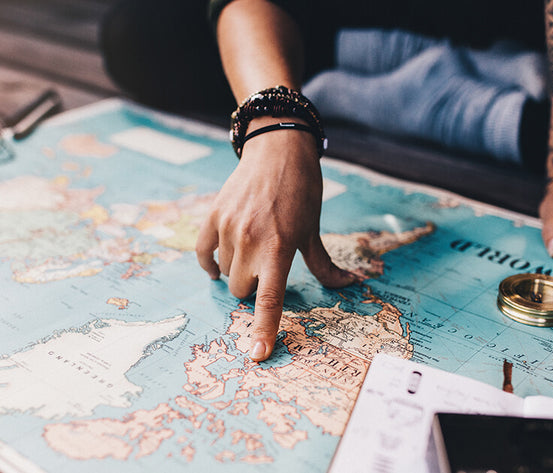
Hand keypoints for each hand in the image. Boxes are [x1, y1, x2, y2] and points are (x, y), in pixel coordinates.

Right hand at [196, 122, 354, 361]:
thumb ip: (324, 265)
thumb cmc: (302, 191)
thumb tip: (348, 285)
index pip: (269, 300)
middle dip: (253, 288)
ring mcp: (229, 229)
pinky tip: (219, 262)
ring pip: (224, 274)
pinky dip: (211, 263)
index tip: (258, 354)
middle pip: (242, 291)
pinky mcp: (213, 217)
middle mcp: (250, 242)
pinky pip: (204, 254)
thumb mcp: (314, 230)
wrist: (277, 149)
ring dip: (237, 272)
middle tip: (268, 267)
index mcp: (279, 249)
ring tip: (252, 250)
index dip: (264, 329)